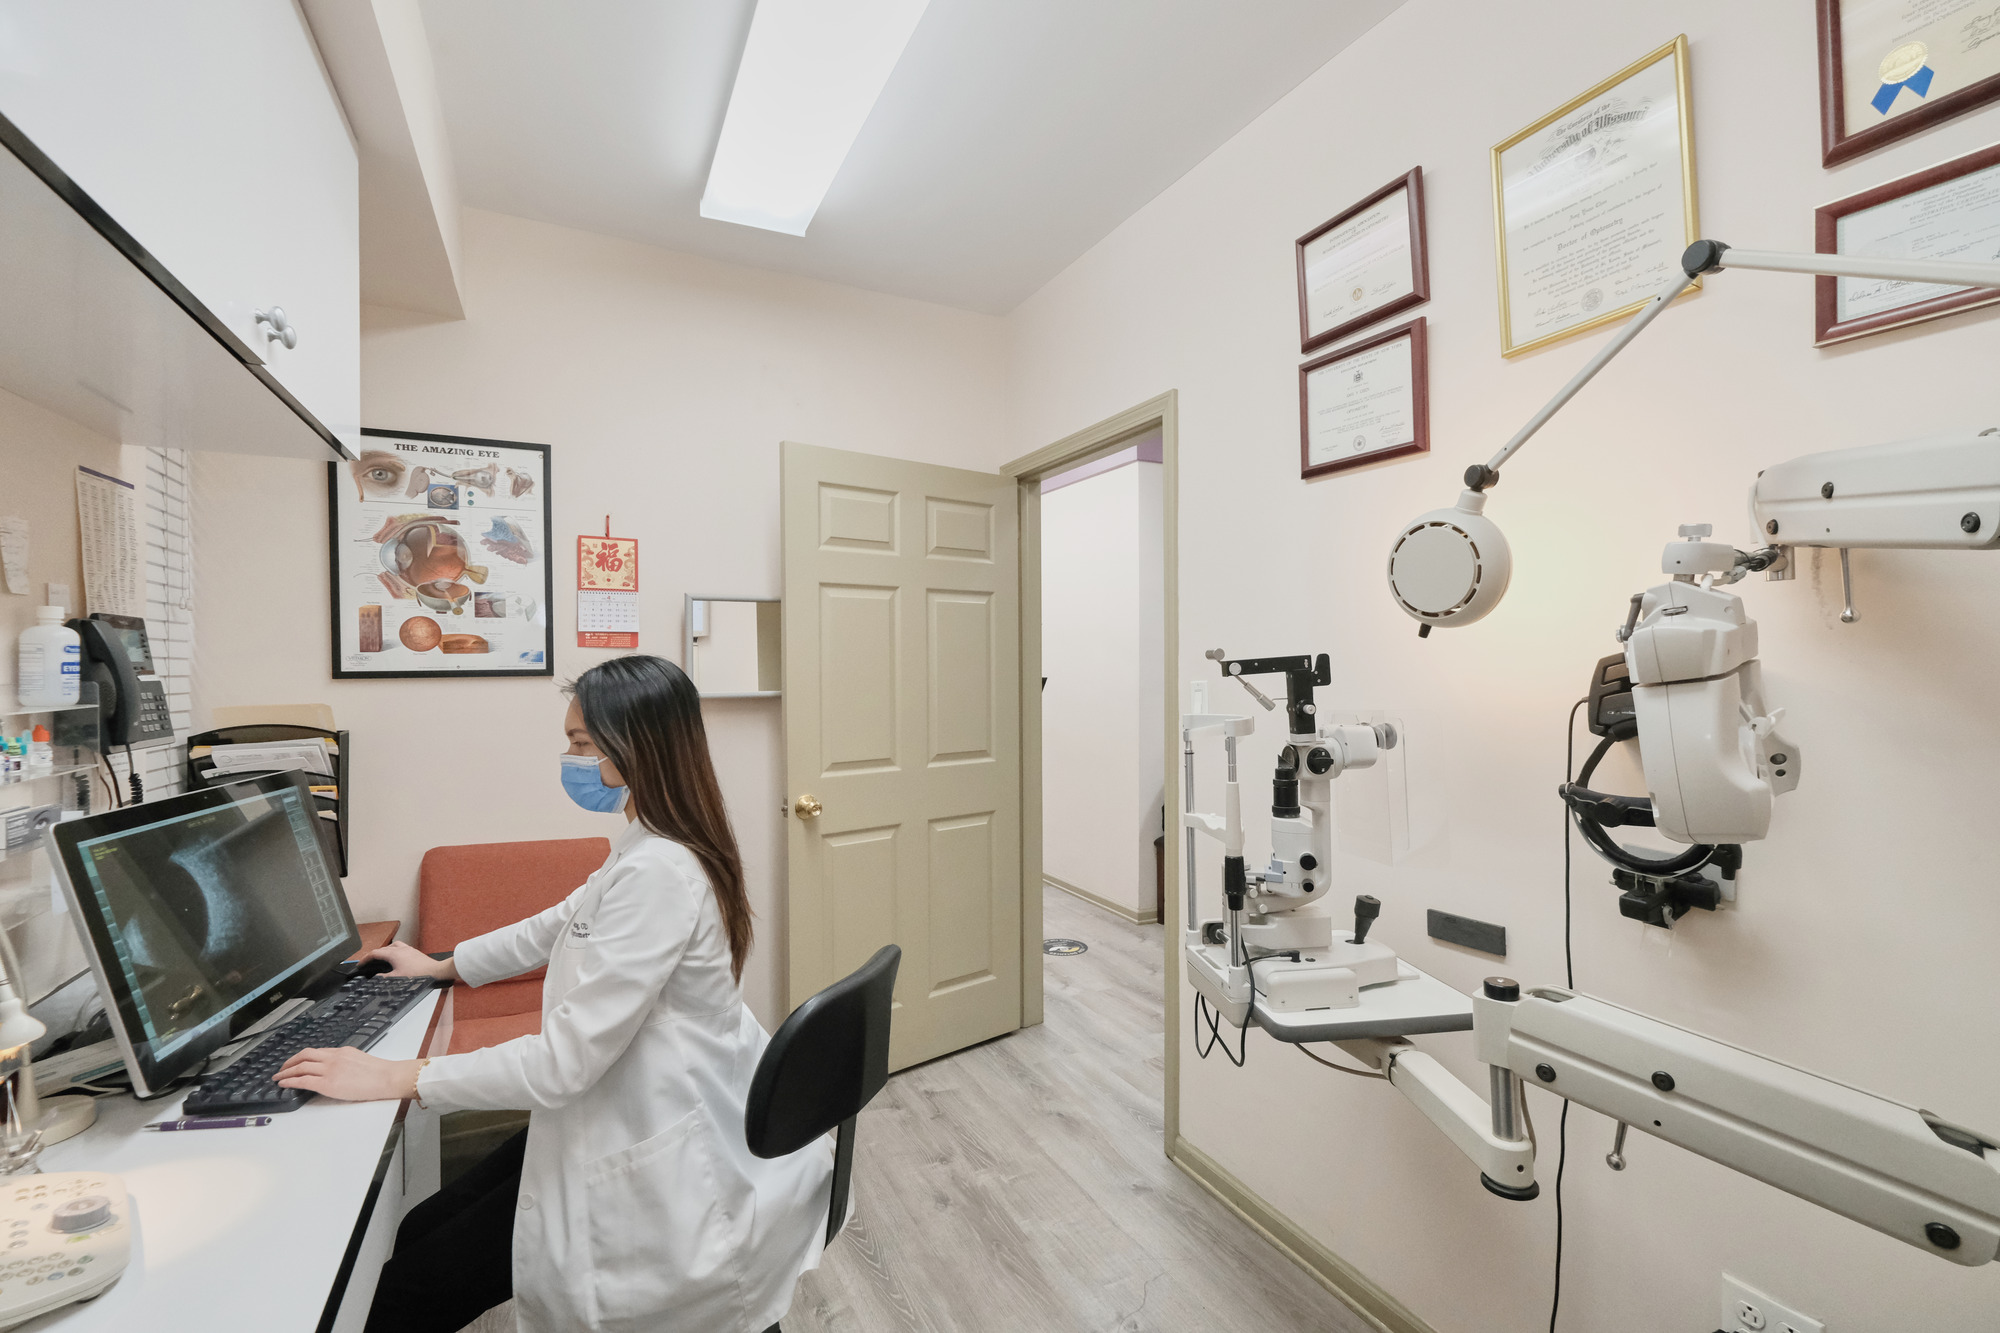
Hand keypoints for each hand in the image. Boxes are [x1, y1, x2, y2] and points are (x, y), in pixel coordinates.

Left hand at [276, 1047, 421, 1102]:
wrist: (388, 1077)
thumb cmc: (380, 1073)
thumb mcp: (361, 1060)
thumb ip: (346, 1063)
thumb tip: (338, 1070)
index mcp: (342, 1052)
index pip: (317, 1052)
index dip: (302, 1057)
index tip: (296, 1062)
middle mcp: (333, 1057)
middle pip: (305, 1055)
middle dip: (290, 1062)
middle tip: (282, 1068)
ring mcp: (330, 1069)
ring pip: (301, 1066)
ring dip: (286, 1071)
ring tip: (278, 1077)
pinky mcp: (328, 1083)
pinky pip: (304, 1080)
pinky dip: (290, 1081)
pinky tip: (283, 1084)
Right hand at [365, 941, 458, 982]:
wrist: (435, 971)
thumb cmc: (419, 974)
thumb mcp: (397, 977)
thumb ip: (384, 977)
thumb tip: (375, 977)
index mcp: (394, 954)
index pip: (375, 953)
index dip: (365, 958)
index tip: (360, 964)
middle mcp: (400, 949)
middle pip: (382, 949)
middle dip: (373, 955)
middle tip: (368, 962)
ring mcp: (407, 949)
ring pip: (391, 946)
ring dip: (384, 951)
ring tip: (380, 959)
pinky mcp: (413, 951)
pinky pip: (399, 947)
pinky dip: (393, 951)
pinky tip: (395, 958)